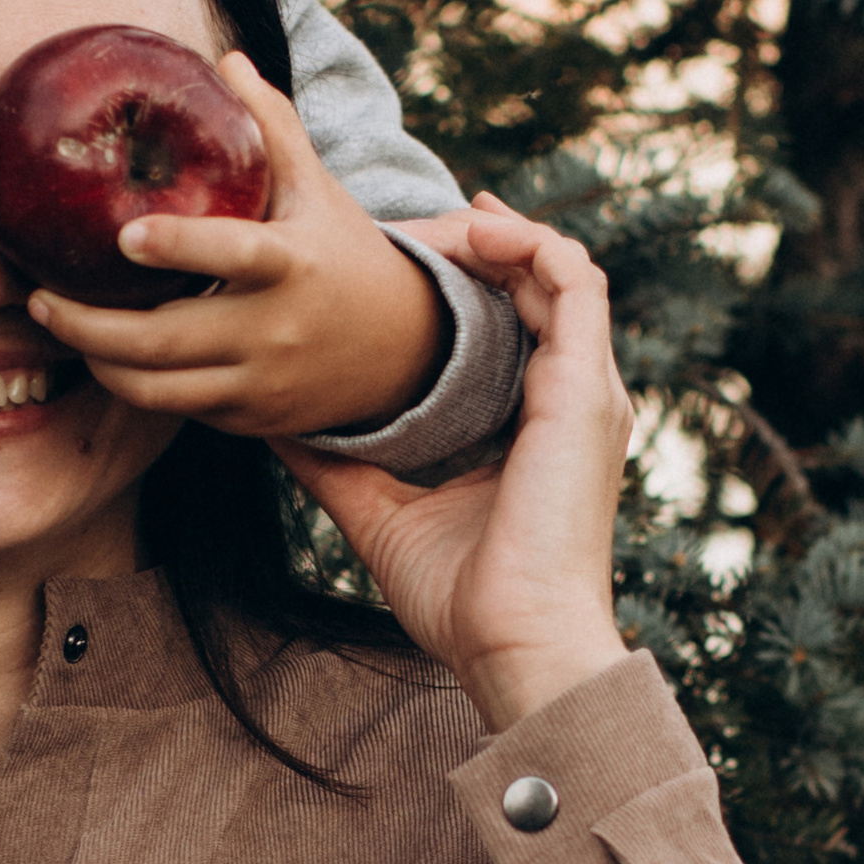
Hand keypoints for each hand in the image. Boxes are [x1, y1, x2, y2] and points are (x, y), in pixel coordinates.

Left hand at [20, 58, 447, 439]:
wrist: (406, 352)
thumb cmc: (345, 255)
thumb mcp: (317, 190)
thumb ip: (272, 127)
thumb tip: (228, 57)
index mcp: (292, 264)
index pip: (232, 254)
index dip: (178, 247)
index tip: (125, 235)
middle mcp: (275, 331)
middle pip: (163, 340)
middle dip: (88, 326)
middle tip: (39, 299)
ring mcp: (260, 383)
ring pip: (157, 389)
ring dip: (98, 362)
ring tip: (59, 325)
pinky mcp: (248, 419)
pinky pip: (176, 407)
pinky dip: (134, 385)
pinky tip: (103, 356)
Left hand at [282, 194, 631, 734]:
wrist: (515, 642)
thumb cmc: (462, 601)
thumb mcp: (383, 517)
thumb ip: (340, 466)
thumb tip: (276, 426)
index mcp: (536, 426)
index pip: (516, 326)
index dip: (470, 281)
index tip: (409, 255)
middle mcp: (571, 400)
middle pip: (536, 286)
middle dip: (475, 245)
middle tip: (406, 228)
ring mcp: (587, 391)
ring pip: (561, 269)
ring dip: (499, 233)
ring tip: (436, 221)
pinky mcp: (586, 389)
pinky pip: (576, 283)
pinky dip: (530, 245)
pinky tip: (474, 235)